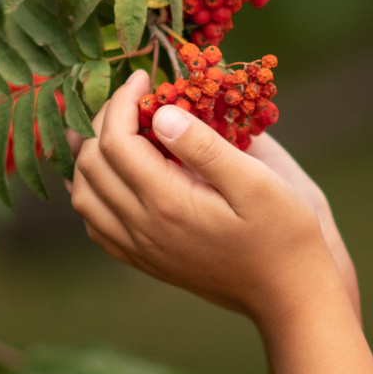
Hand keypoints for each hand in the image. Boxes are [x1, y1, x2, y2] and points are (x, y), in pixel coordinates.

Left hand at [68, 71, 339, 323]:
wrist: (288, 294)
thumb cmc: (283, 233)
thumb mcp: (256, 182)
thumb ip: (206, 147)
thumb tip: (162, 112)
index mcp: (167, 203)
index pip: (116, 142)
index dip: (121, 102)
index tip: (144, 78)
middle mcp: (142, 229)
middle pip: (91, 165)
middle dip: (103, 121)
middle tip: (133, 98)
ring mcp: (140, 250)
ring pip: (84, 197)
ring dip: (90, 157)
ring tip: (117, 129)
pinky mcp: (145, 262)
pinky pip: (96, 226)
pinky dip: (94, 192)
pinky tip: (117, 175)